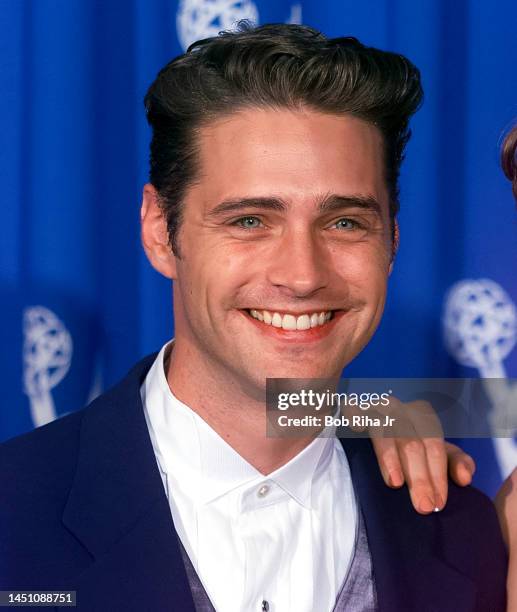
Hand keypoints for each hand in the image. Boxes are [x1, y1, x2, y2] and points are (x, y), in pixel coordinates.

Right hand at [342, 396, 475, 513]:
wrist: (381, 417)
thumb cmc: (412, 438)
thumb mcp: (437, 449)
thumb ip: (455, 461)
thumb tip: (465, 479)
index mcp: (423, 414)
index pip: (434, 446)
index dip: (437, 475)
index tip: (437, 503)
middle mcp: (401, 408)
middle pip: (411, 443)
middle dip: (419, 476)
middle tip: (422, 506)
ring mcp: (376, 408)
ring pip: (385, 432)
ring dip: (390, 458)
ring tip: (395, 484)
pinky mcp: (355, 408)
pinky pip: (354, 410)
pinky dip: (355, 417)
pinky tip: (356, 429)